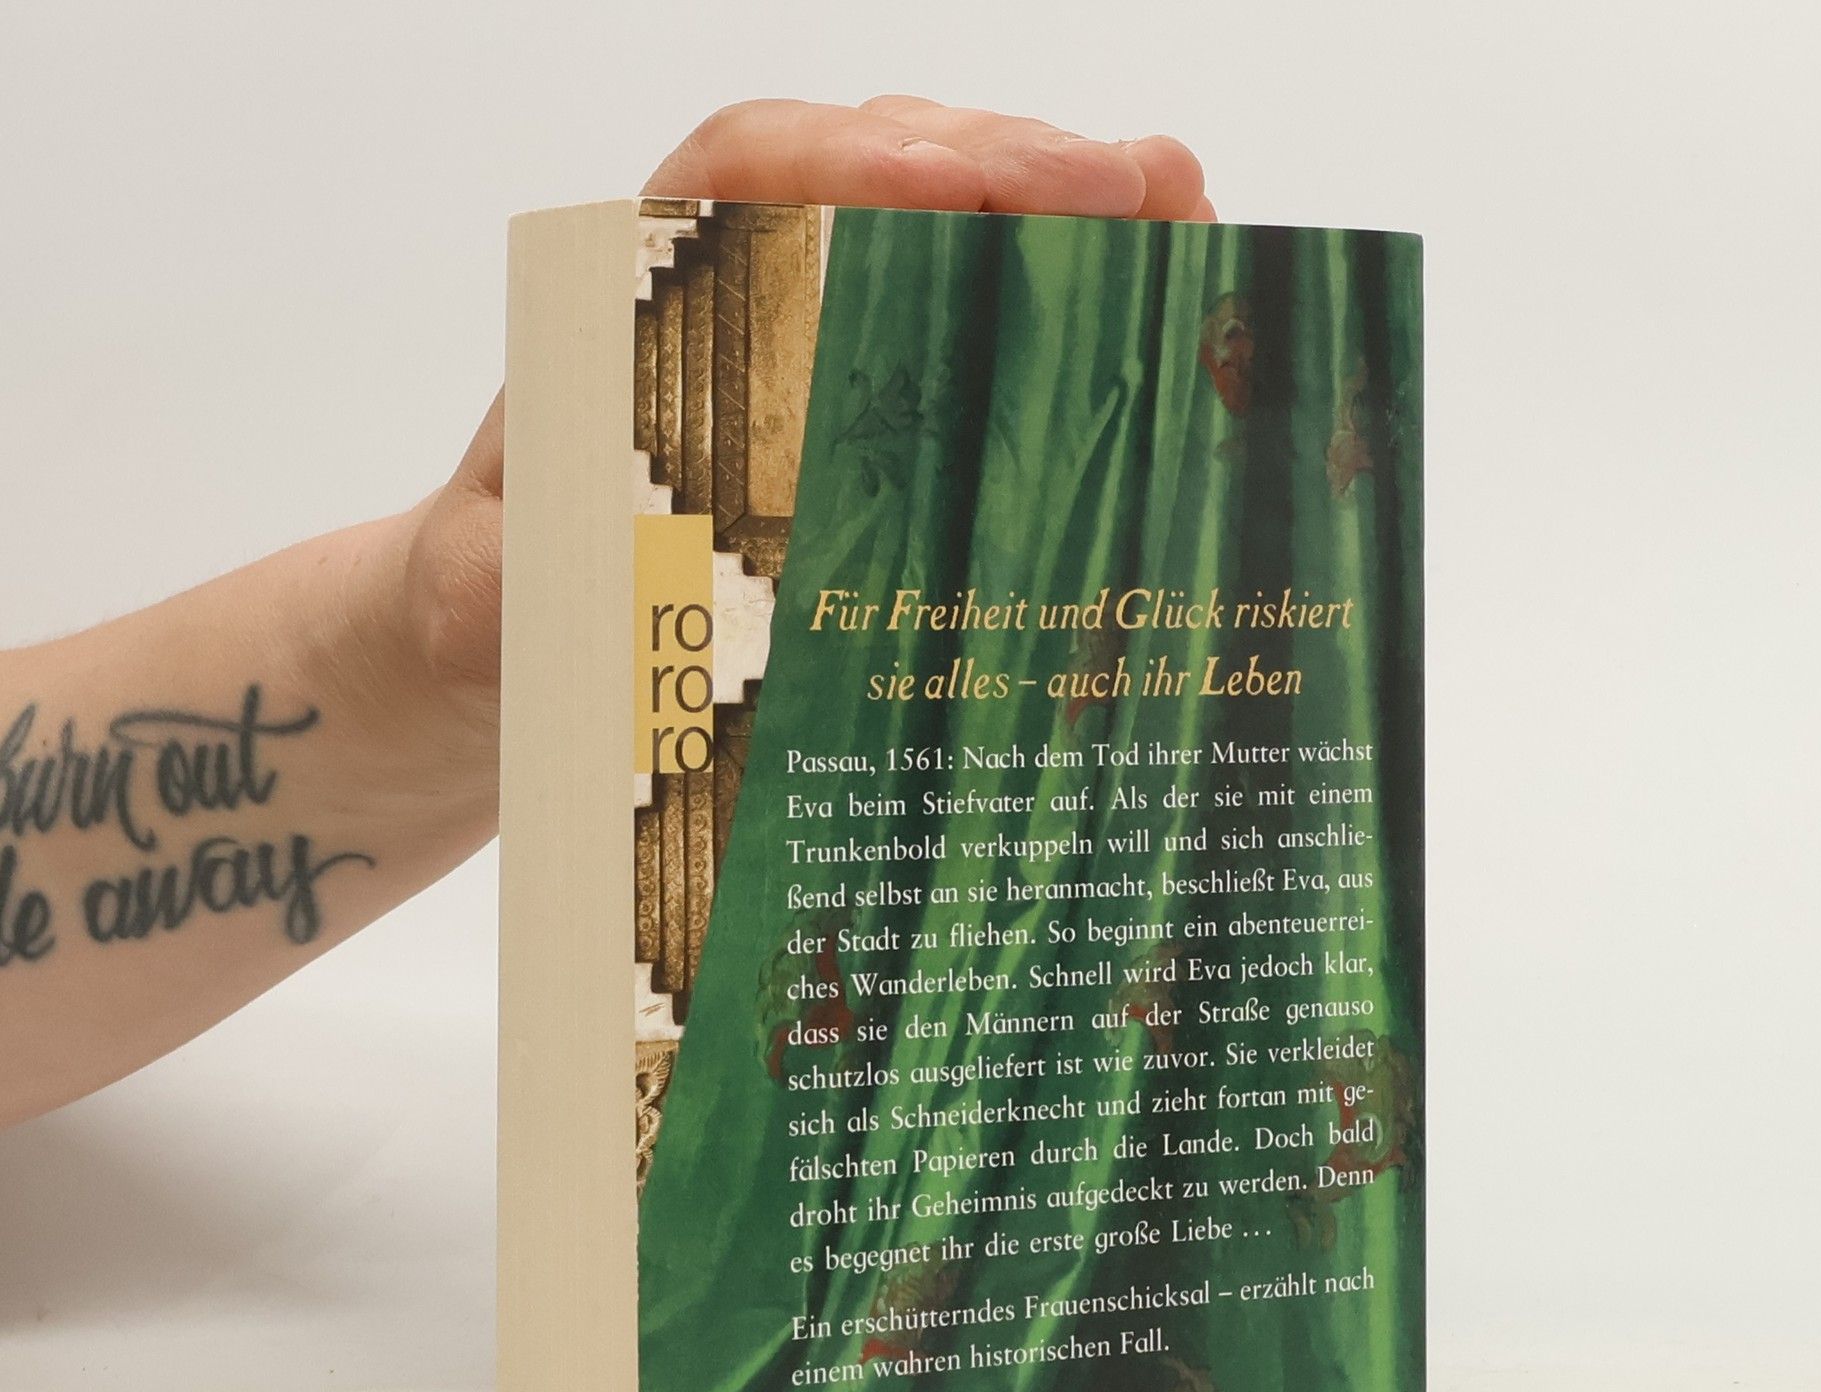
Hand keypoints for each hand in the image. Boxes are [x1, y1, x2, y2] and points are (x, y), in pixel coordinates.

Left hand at [388, 97, 1211, 798]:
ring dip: (1048, 201)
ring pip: (929, 206)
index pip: (743, 176)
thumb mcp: (495, 597)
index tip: (950, 177)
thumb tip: (659, 592)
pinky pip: (956, 295)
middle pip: (868, 164)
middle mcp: (720, 281)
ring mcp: (795, 317)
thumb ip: (549, 579)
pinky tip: (1134, 288)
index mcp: (624, 300)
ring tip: (1168, 213)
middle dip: (1005, 164)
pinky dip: (1047, 281)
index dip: (851, 162)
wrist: (496, 644)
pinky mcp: (848, 378)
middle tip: (1136, 190)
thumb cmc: (496, 610)